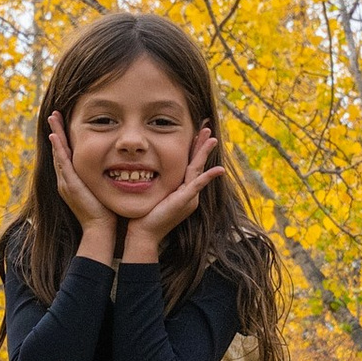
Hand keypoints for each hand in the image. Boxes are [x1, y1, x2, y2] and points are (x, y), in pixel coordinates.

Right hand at [48, 114, 122, 255]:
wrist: (101, 230)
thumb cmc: (106, 212)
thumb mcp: (103, 190)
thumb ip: (104, 178)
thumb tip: (117, 167)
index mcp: (73, 180)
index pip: (67, 154)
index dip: (64, 138)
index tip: (64, 122)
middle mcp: (66, 180)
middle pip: (59, 150)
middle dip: (56, 131)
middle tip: (54, 114)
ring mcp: (66, 182)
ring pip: (58, 153)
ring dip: (55, 134)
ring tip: (52, 118)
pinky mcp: (70, 184)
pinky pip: (62, 162)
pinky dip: (58, 148)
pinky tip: (54, 136)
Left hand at [120, 127, 223, 261]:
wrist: (143, 234)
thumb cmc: (143, 215)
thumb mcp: (152, 193)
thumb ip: (156, 181)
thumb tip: (144, 167)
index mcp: (181, 189)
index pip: (189, 163)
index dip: (193, 147)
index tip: (196, 131)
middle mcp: (189, 192)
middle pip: (197, 163)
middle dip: (202, 144)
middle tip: (206, 126)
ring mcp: (189, 197)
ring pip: (199, 170)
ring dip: (205, 154)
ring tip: (212, 138)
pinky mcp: (185, 201)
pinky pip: (197, 186)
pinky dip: (208, 177)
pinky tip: (218, 170)